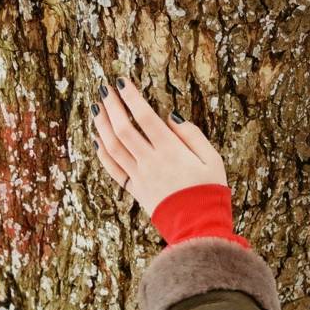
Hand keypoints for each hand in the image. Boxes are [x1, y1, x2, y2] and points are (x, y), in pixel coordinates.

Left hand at [90, 77, 228, 215]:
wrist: (198, 226)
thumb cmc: (209, 190)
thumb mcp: (212, 158)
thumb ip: (192, 135)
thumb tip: (171, 117)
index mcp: (171, 150)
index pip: (145, 117)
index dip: (131, 98)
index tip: (122, 82)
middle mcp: (150, 161)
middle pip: (123, 129)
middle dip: (112, 106)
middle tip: (104, 89)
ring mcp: (140, 176)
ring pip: (113, 147)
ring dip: (102, 125)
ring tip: (97, 108)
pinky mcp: (135, 189)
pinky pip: (113, 169)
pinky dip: (102, 153)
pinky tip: (97, 139)